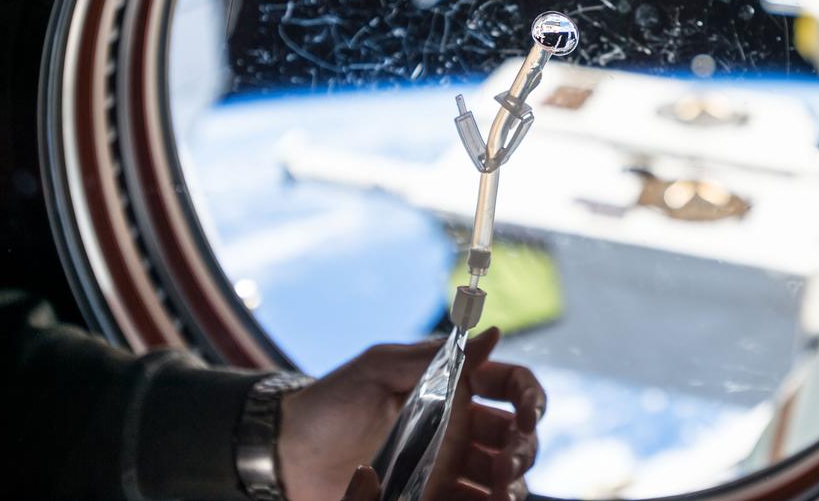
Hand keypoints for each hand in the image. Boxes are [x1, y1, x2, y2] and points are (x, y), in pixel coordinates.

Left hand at [278, 328, 543, 500]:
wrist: (287, 455)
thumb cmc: (331, 402)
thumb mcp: (379, 367)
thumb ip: (435, 357)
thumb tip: (492, 333)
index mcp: (453, 389)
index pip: (511, 386)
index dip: (531, 397)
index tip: (528, 415)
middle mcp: (458, 429)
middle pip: (517, 437)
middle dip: (524, 449)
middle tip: (505, 464)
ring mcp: (445, 468)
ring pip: (503, 478)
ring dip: (512, 484)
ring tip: (497, 490)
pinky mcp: (430, 498)